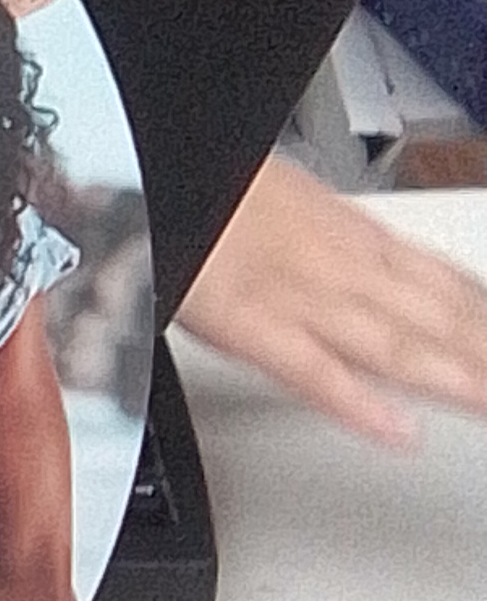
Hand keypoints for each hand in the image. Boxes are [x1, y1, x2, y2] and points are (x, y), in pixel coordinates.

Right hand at [177, 154, 486, 445]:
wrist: (149, 166)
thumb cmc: (207, 187)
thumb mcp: (280, 199)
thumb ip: (321, 234)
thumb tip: (348, 246)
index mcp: (344, 230)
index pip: (436, 279)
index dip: (482, 311)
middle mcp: (335, 264)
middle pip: (434, 320)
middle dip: (485, 353)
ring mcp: (297, 297)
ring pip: (395, 347)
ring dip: (456, 381)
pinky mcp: (249, 326)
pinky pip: (314, 372)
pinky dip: (359, 406)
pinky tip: (398, 434)